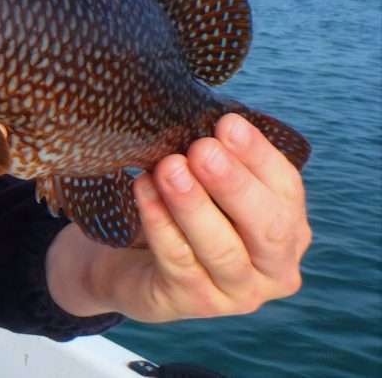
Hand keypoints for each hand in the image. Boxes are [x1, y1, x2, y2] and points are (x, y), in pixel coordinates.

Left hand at [47, 114, 310, 321]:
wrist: (132, 263)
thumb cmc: (182, 213)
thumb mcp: (207, 185)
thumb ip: (216, 159)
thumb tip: (207, 118)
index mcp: (289, 228)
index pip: (285, 189)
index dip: (258, 155)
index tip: (226, 123)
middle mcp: (274, 268)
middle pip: (267, 227)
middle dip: (234, 184)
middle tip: (202, 149)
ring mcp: (237, 293)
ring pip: (221, 248)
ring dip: (192, 204)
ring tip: (168, 167)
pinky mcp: (192, 304)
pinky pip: (178, 260)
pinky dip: (159, 222)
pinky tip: (142, 189)